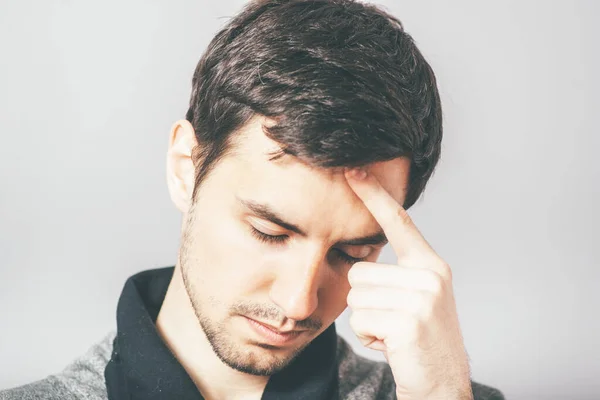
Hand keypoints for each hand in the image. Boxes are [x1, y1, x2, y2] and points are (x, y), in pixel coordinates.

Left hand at [344, 168, 472, 399]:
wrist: (441, 383)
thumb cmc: (420, 341)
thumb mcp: (416, 299)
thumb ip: (395, 274)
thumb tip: (359, 260)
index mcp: (430, 265)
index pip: (399, 222)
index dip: (374, 195)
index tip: (353, 170)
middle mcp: (430, 275)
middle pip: (359, 271)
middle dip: (365, 300)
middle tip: (392, 320)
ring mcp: (421, 298)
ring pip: (355, 296)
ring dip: (366, 320)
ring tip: (393, 332)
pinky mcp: (408, 321)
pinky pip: (359, 320)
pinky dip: (368, 337)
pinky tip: (391, 345)